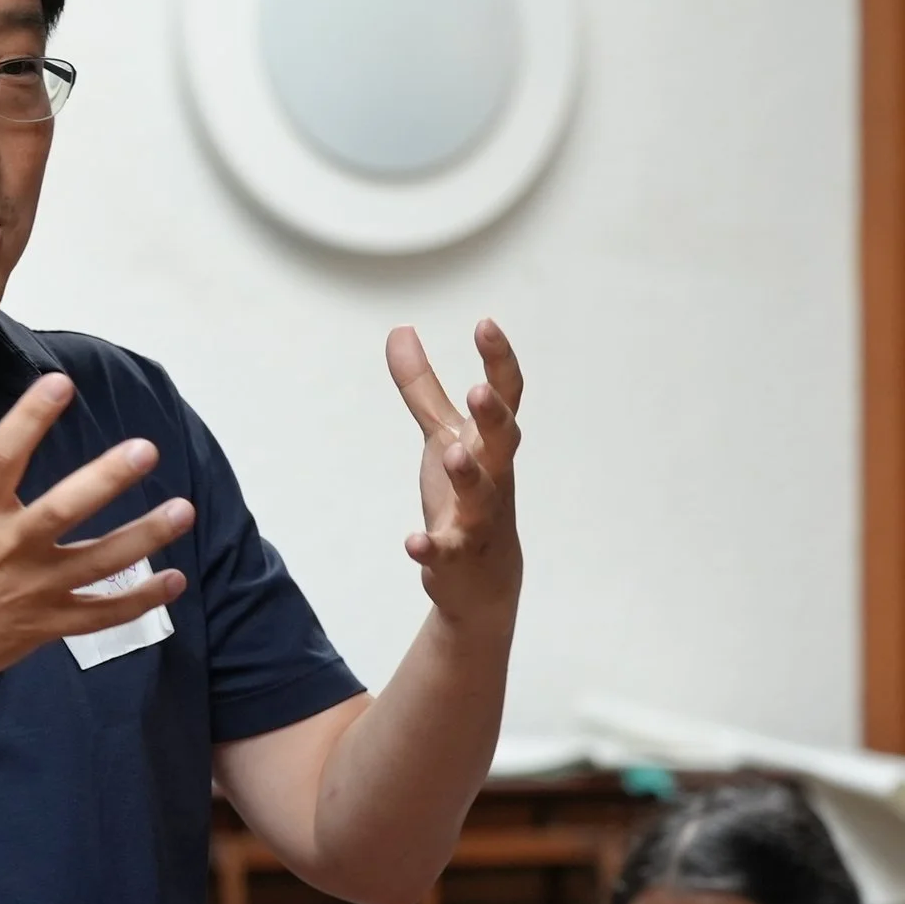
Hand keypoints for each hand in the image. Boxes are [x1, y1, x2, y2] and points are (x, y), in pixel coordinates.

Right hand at [0, 374, 192, 709]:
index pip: (2, 456)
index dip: (30, 417)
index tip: (61, 383)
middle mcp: (8, 548)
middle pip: (64, 509)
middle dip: (106, 479)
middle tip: (145, 450)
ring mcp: (32, 590)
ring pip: (98, 563)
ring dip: (144, 538)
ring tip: (183, 510)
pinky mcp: (44, 625)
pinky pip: (100, 614)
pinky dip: (139, 601)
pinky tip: (174, 579)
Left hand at [387, 321, 523, 628]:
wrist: (482, 579)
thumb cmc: (467, 495)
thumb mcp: (442, 436)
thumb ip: (422, 387)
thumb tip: (400, 329)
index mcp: (491, 444)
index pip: (505, 397)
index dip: (499, 362)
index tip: (485, 324)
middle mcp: (493, 477)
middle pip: (501, 443)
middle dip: (493, 417)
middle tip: (478, 391)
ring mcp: (478, 518)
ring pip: (481, 496)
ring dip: (469, 476)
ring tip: (453, 454)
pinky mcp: (456, 556)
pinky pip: (446, 551)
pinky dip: (431, 547)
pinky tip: (414, 542)